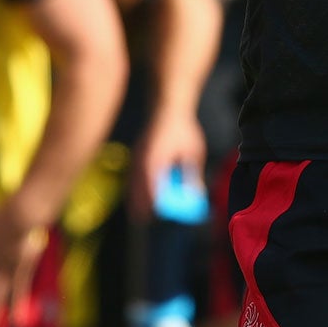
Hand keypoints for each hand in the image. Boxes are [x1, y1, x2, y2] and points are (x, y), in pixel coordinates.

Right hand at [129, 106, 207, 220]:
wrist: (168, 106)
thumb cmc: (183, 129)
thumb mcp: (193, 151)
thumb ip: (191, 173)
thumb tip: (195, 194)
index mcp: (156, 158)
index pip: (151, 185)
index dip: (151, 201)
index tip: (154, 215)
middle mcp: (143, 158)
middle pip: (137, 186)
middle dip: (140, 203)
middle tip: (143, 220)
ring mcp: (137, 155)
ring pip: (132, 181)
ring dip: (135, 196)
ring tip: (139, 214)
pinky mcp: (137, 153)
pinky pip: (133, 175)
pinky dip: (135, 187)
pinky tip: (138, 195)